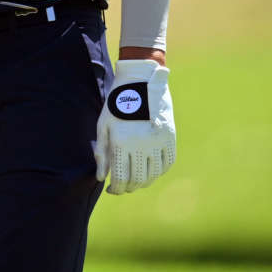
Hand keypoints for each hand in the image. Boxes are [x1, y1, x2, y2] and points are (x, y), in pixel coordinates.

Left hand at [93, 58, 175, 193]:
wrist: (140, 82)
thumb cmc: (115, 104)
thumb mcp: (103, 126)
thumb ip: (102, 153)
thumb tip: (102, 178)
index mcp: (121, 141)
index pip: (120, 177)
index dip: (116, 188)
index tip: (112, 189)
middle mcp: (141, 144)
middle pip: (138, 179)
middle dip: (128, 188)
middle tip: (123, 187)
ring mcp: (158, 141)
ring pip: (154, 174)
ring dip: (144, 182)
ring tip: (135, 181)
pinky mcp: (170, 137)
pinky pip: (167, 163)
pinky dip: (159, 171)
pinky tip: (150, 171)